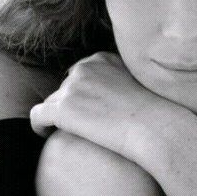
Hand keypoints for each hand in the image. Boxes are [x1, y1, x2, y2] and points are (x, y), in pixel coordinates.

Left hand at [28, 51, 186, 168]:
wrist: (157, 128)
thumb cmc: (158, 114)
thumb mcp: (142, 84)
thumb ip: (122, 81)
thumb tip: (115, 96)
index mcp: (101, 59)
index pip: (80, 75)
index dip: (81, 94)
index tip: (88, 111)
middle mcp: (84, 68)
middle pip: (64, 89)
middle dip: (70, 106)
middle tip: (81, 127)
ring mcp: (71, 88)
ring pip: (52, 103)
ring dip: (57, 118)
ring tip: (65, 134)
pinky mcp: (63, 109)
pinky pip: (37, 116)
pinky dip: (39, 127)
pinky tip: (46, 136)